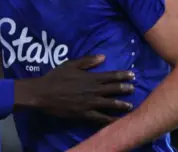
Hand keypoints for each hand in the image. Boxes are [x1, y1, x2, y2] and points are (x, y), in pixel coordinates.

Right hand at [15, 55, 134, 123]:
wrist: (43, 93)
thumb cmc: (56, 77)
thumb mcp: (71, 64)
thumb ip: (87, 61)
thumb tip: (103, 57)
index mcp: (90, 77)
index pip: (111, 76)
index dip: (123, 75)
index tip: (132, 75)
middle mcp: (93, 90)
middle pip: (113, 89)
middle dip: (125, 89)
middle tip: (134, 89)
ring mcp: (90, 103)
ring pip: (110, 104)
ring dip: (121, 104)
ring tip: (130, 106)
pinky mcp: (84, 114)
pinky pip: (100, 117)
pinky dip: (109, 119)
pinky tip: (116, 121)